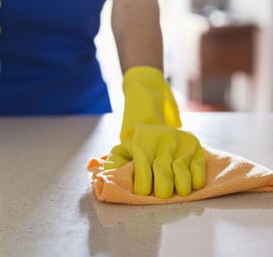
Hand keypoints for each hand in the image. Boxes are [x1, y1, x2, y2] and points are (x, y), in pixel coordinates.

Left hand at [105, 66, 205, 197]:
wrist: (151, 112)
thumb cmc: (136, 139)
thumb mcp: (123, 147)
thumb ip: (116, 162)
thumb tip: (107, 174)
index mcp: (142, 146)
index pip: (143, 174)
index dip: (143, 188)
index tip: (143, 192)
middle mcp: (161, 144)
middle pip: (164, 176)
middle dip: (162, 192)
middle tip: (161, 194)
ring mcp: (180, 144)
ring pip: (182, 175)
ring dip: (180, 188)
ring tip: (176, 191)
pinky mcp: (195, 146)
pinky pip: (199, 168)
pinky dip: (196, 181)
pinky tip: (190, 184)